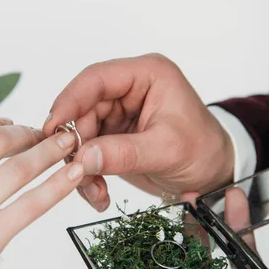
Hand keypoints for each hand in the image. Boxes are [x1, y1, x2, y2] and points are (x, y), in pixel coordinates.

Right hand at [44, 54, 233, 210]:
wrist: (214, 174)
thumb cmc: (203, 150)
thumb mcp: (166, 150)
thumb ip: (124, 153)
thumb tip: (83, 159)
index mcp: (146, 75)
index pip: (97, 79)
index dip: (70, 100)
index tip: (54, 126)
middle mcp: (128, 90)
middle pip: (83, 108)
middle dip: (77, 143)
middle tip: (76, 171)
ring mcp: (119, 113)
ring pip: (81, 133)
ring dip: (81, 164)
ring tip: (93, 190)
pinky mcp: (113, 136)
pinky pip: (88, 151)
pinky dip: (88, 173)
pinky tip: (98, 192)